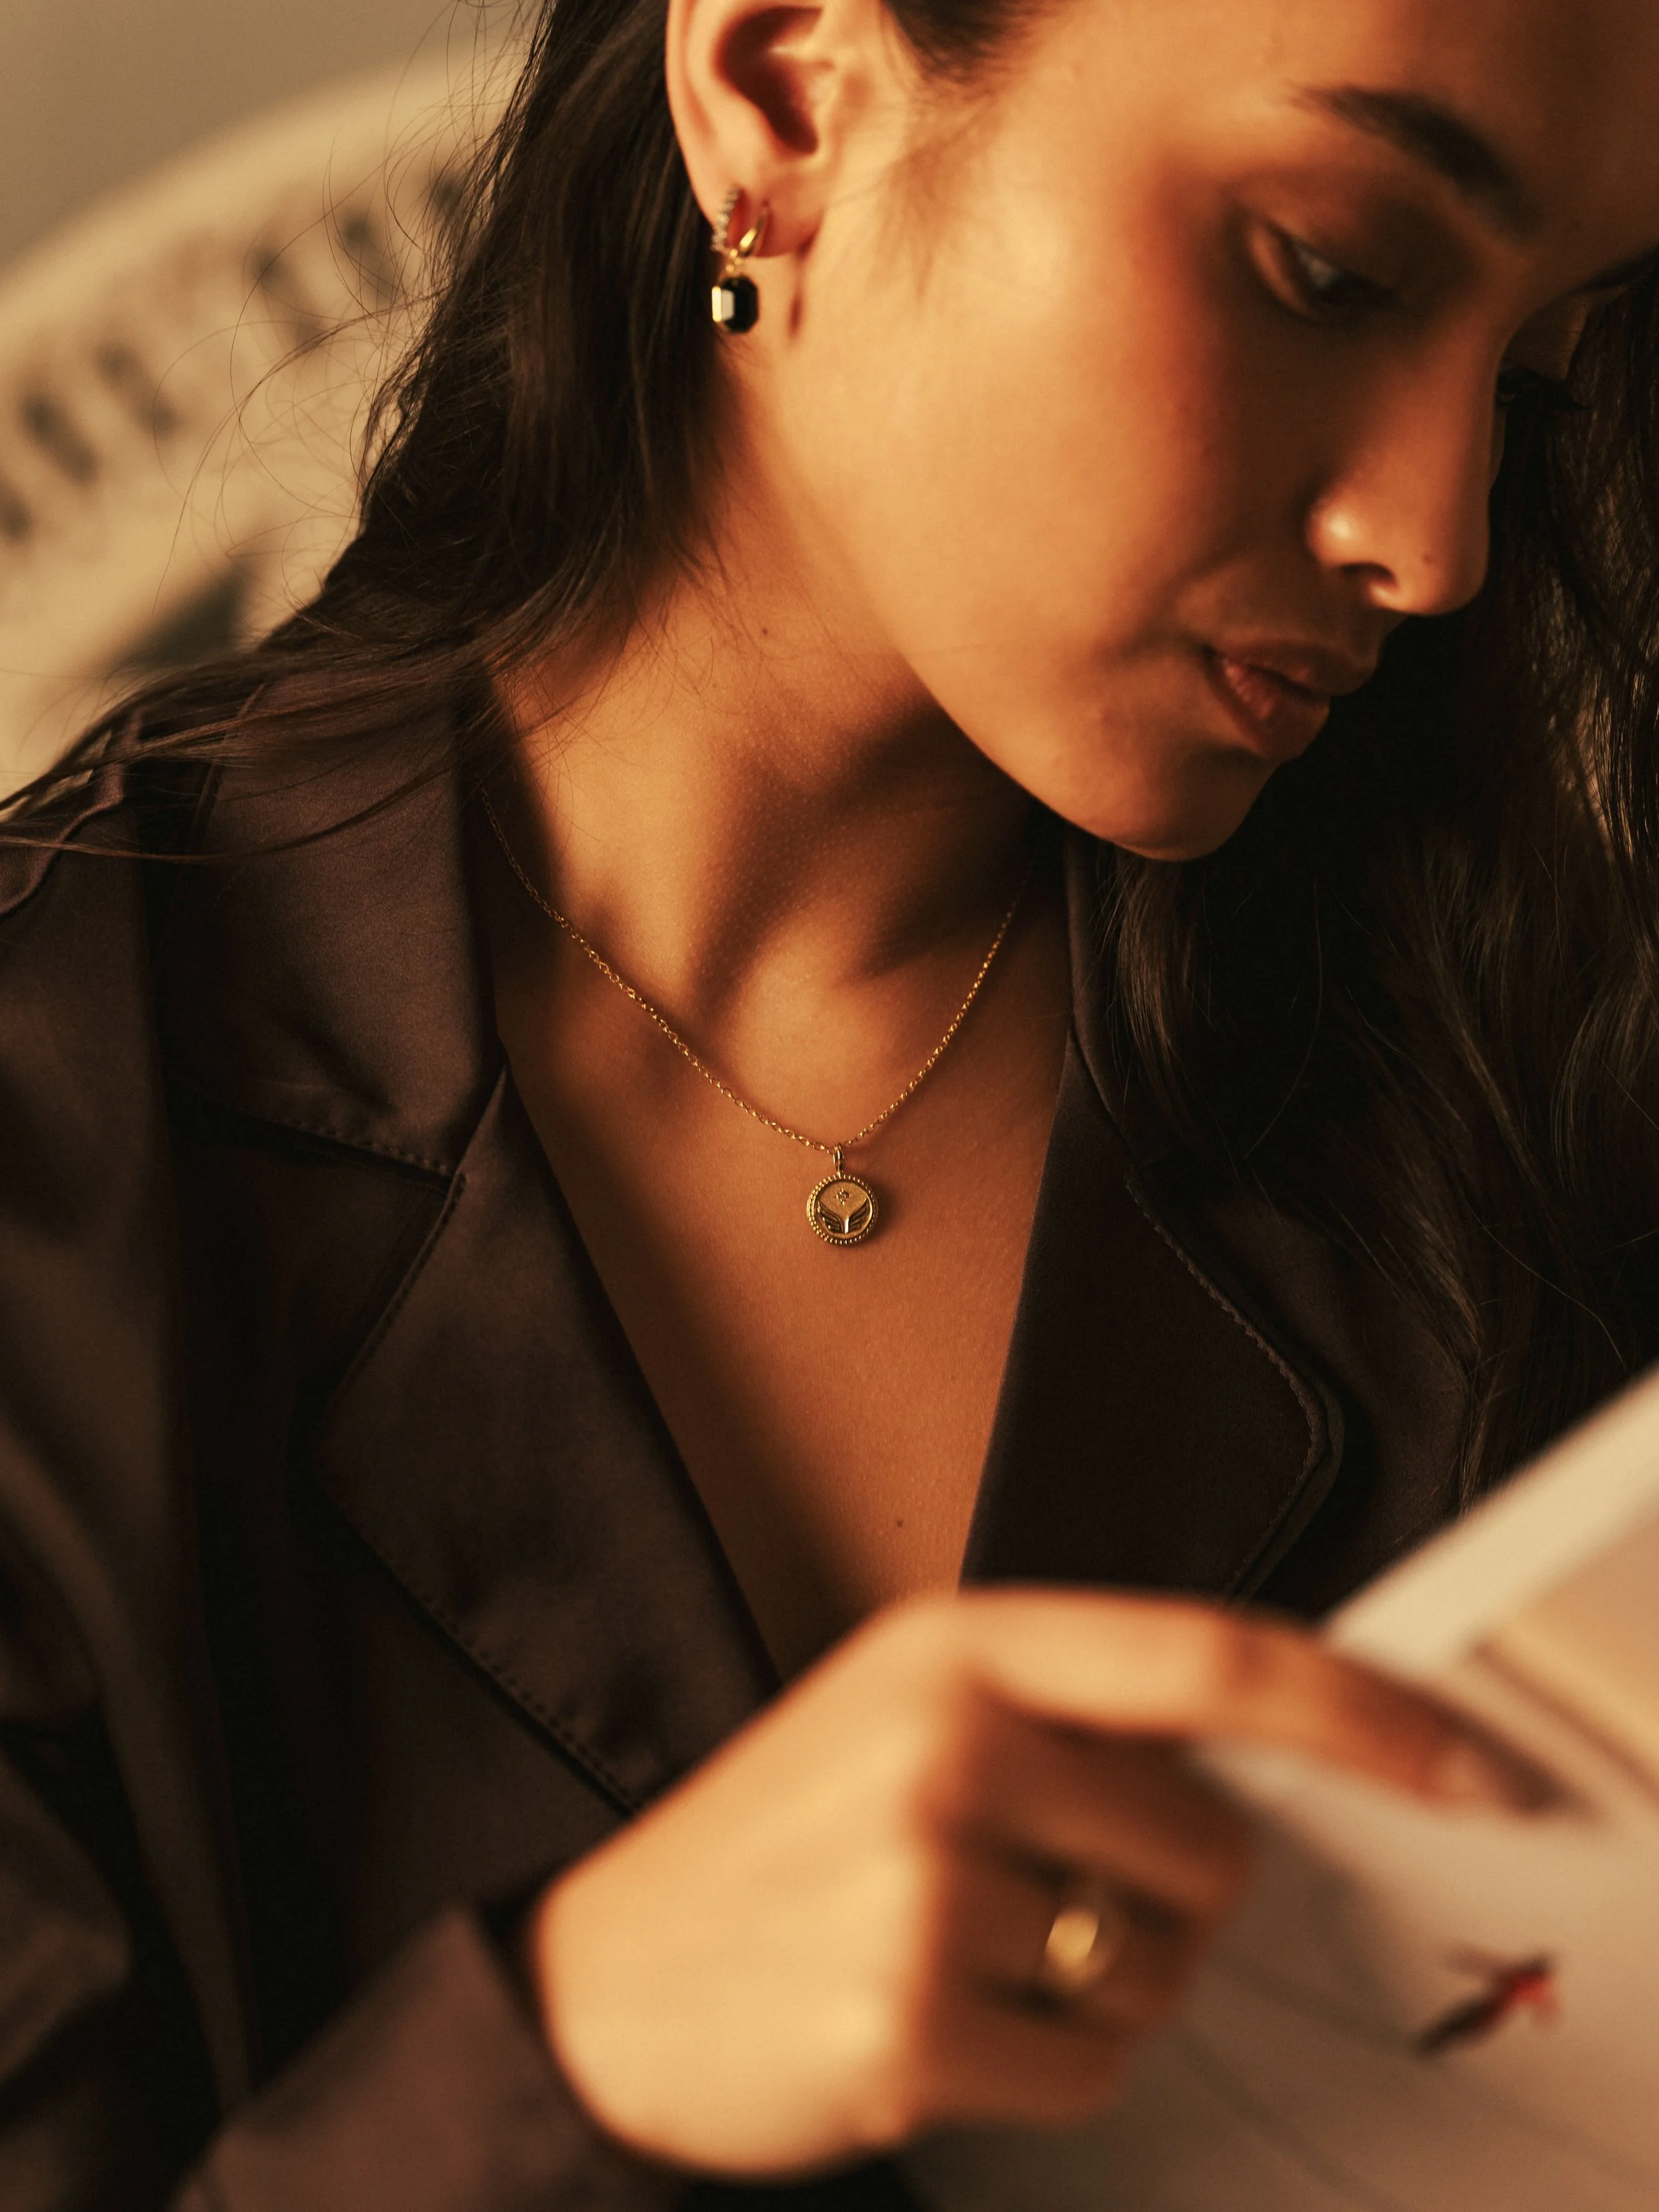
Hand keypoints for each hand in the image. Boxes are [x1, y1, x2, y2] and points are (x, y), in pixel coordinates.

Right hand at [526, 1589, 1546, 2175]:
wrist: (608, 1978)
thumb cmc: (783, 1839)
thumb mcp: (908, 1712)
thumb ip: (1072, 1712)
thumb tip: (1268, 1763)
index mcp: (958, 1644)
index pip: (1213, 1656)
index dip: (1365, 1713)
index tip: (1474, 1766)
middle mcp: (946, 1741)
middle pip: (1210, 1850)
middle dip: (1150, 1897)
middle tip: (1019, 1895)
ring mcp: (922, 1882)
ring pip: (1156, 1971)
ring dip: (1088, 1988)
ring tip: (952, 1954)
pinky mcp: (909, 2022)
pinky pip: (1092, 2069)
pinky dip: (1042, 2071)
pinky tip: (929, 2024)